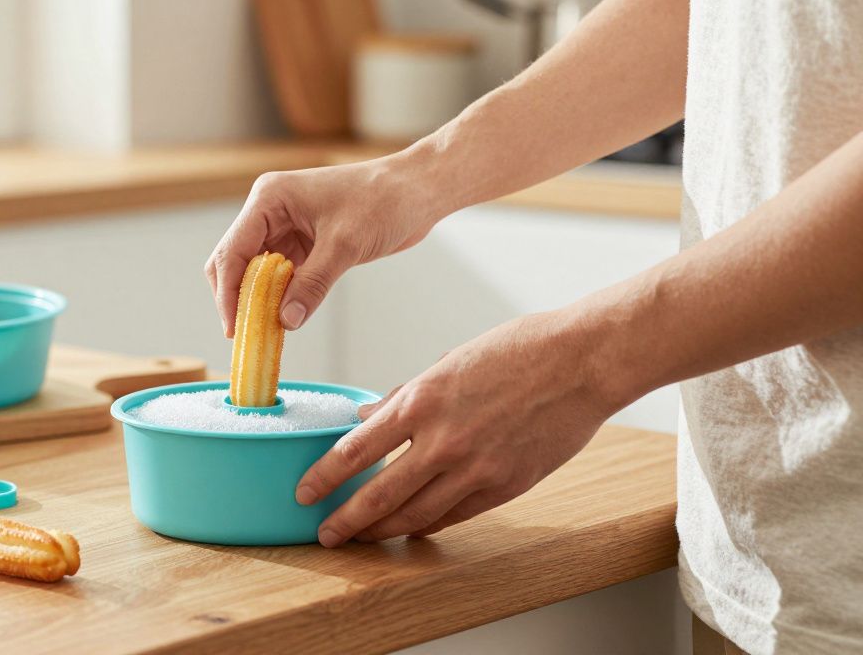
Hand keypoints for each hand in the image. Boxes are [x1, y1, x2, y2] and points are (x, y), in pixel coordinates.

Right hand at [205, 153, 441, 335]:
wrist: (418, 191)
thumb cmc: (383, 201)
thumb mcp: (345, 245)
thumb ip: (312, 284)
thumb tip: (284, 321)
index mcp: (269, 199)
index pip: (233, 250)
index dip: (228, 292)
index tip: (234, 328)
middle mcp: (270, 211)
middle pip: (236, 261)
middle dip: (237, 297)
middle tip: (246, 334)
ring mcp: (286, 227)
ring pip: (256, 271)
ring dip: (258, 300)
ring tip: (264, 332)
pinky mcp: (304, 242)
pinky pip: (280, 275)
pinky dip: (278, 297)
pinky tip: (282, 318)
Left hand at [296, 310, 628, 546]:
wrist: (583, 362)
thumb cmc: (518, 350)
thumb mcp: (448, 362)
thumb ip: (405, 395)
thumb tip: (367, 416)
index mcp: (422, 400)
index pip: (355, 451)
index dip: (324, 478)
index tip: (305, 493)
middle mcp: (443, 440)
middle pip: (378, 495)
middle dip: (346, 521)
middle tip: (326, 533)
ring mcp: (475, 468)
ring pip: (415, 515)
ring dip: (383, 531)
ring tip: (364, 537)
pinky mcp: (505, 486)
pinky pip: (455, 515)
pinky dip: (429, 524)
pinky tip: (413, 528)